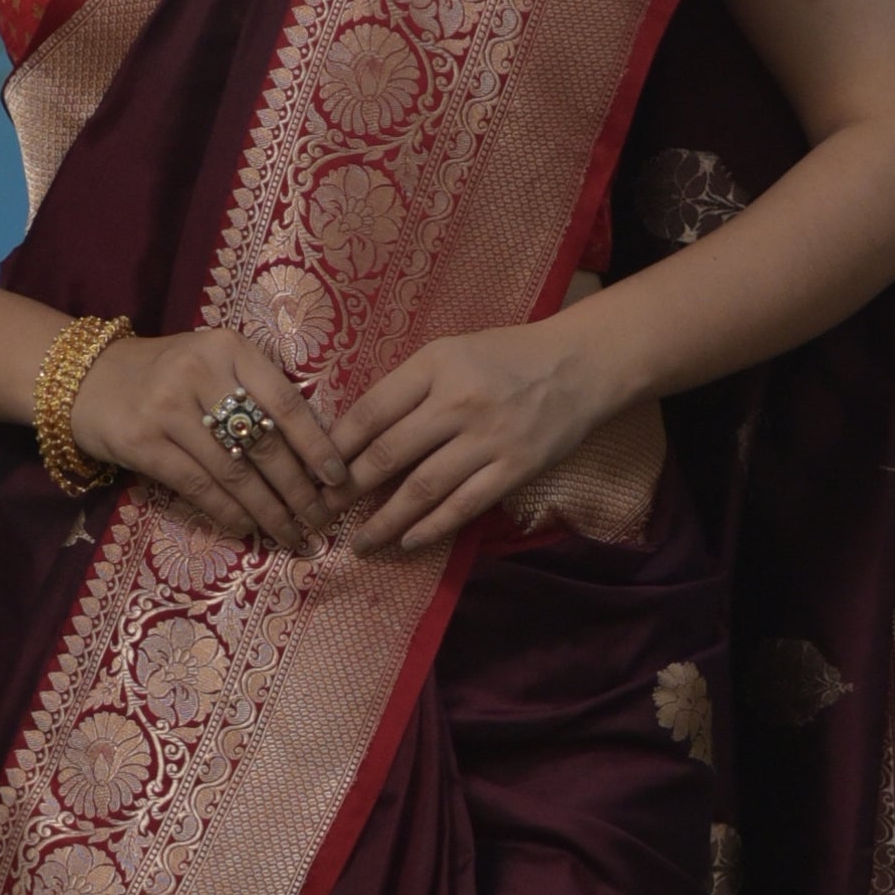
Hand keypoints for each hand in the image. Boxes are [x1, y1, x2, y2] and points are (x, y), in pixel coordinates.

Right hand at [67, 325, 348, 554]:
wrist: (85, 379)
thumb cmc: (164, 373)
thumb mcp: (212, 361)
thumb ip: (256, 390)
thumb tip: (313, 452)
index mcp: (229, 348)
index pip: (287, 402)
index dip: (317, 446)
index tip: (339, 479)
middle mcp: (200, 372)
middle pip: (264, 443)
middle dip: (298, 490)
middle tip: (320, 520)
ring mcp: (167, 407)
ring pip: (234, 472)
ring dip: (269, 511)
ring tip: (291, 534)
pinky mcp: (142, 441)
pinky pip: (198, 487)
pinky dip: (228, 513)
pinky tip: (248, 529)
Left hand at [332, 316, 623, 556]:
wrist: (579, 365)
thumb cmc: (506, 357)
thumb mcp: (451, 352)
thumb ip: (408, 387)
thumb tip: (355, 434)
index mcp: (436, 365)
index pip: (372, 411)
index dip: (336, 446)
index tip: (314, 472)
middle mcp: (459, 402)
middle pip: (389, 454)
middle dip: (349, 490)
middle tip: (321, 514)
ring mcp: (489, 439)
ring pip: (423, 488)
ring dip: (385, 521)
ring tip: (360, 542)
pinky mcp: (516, 468)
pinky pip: (465, 506)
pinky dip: (433, 528)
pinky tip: (408, 542)